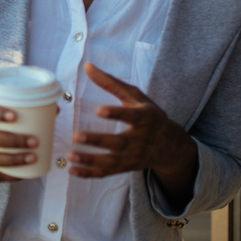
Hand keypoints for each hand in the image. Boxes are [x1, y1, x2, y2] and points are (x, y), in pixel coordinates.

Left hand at [68, 63, 196, 184]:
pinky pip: (108, 173)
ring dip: (90, 160)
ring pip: (112, 161)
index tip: (99, 110)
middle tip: (76, 136)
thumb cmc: (150, 115)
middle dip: (98, 141)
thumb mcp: (135, 96)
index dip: (116, 113)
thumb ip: (111, 82)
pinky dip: (91, 174)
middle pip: (119, 143)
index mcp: (145, 118)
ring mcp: (134, 156)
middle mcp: (141, 139)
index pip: (131, 116)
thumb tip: (87, 66)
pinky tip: (73, 170)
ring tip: (70, 155)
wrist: (170, 146)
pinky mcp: (126, 167)